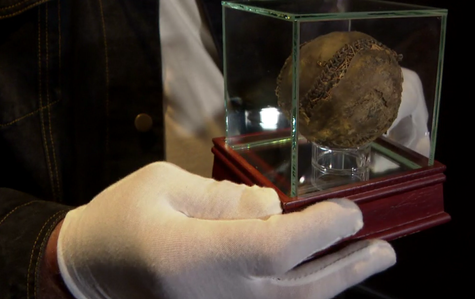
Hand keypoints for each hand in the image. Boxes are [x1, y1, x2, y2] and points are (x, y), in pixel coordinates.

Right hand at [57, 162, 395, 298]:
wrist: (88, 270)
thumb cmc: (121, 217)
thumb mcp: (164, 186)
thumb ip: (224, 199)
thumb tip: (276, 209)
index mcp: (193, 256)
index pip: (276, 247)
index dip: (322, 229)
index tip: (350, 210)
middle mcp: (213, 295)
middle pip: (299, 290)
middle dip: (348, 267)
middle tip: (386, 248)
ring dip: (337, 284)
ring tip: (371, 260)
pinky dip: (306, 295)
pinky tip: (325, 279)